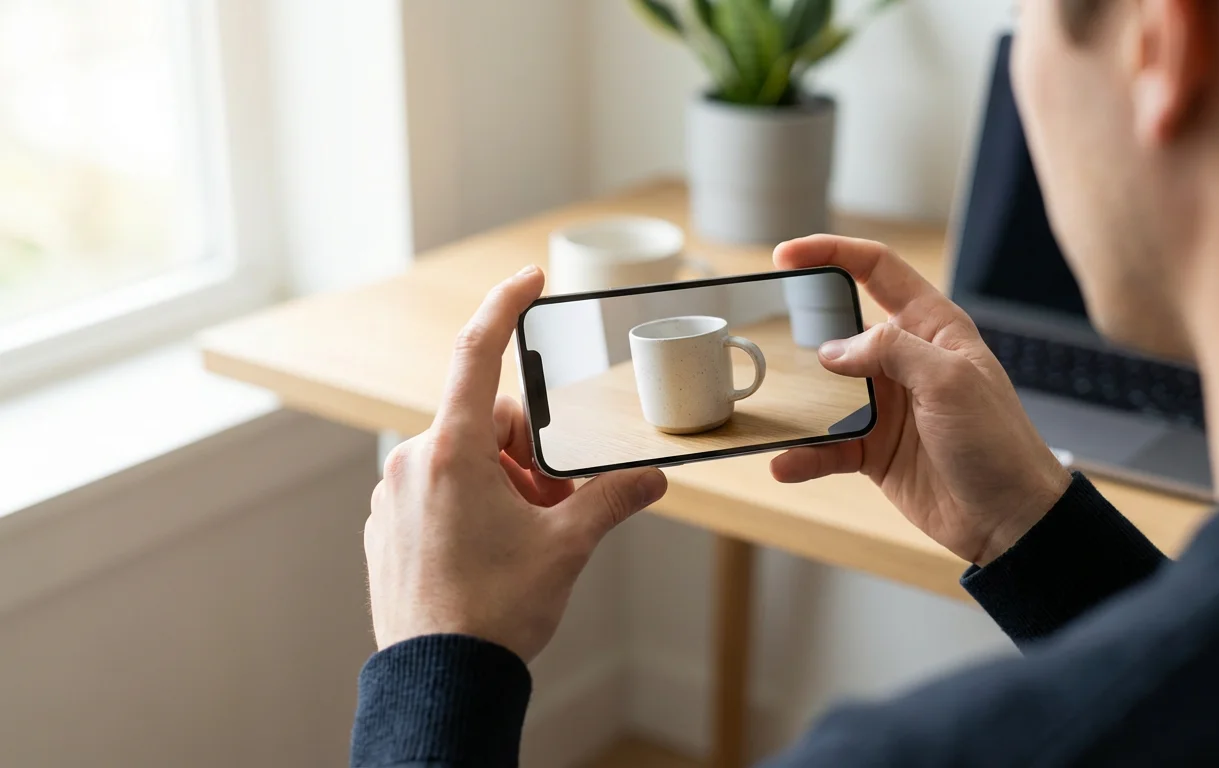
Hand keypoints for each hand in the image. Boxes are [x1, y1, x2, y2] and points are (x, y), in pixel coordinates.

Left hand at [364, 265, 667, 660]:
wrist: (439, 683)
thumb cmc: (493, 613)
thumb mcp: (566, 547)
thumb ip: (611, 499)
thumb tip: (649, 479)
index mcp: (452, 452)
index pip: (476, 353)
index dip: (504, 306)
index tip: (527, 280)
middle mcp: (412, 462)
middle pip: (486, 422)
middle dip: (529, 452)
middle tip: (555, 504)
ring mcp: (394, 496)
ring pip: (462, 460)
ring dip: (503, 482)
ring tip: (527, 537)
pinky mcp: (387, 528)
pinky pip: (436, 491)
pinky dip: (471, 505)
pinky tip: (491, 553)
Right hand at [771, 236, 1070, 565]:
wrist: (1010, 520)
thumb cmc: (998, 443)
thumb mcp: (950, 381)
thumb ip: (892, 351)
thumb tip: (833, 349)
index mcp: (932, 328)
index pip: (877, 271)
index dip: (833, 253)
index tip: (788, 254)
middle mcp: (906, 361)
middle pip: (841, 329)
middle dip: (803, 330)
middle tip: (768, 337)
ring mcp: (888, 406)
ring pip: (827, 391)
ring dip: (801, 402)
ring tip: (773, 408)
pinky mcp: (875, 450)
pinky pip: (828, 446)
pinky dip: (805, 454)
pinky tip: (786, 462)